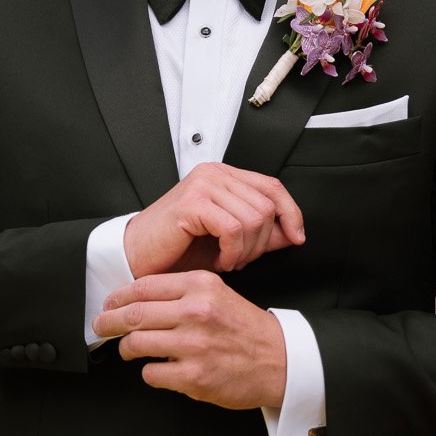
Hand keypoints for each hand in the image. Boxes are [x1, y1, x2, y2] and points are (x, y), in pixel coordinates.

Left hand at [91, 272, 286, 411]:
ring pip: (136, 344)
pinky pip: (152, 373)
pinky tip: (160, 369)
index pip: (144, 286)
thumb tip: (138, 299)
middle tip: (101, 325)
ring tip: (129, 350)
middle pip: (133, 314)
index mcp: (201, 286)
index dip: (118, 297)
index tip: (109, 304)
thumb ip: (183, 293)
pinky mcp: (194, 376)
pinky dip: (150, 372)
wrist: (281, 361)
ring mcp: (194, 345)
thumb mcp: (219, 295)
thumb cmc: (248, 330)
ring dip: (126, 349)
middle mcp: (196, 312)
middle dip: (109, 321)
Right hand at [122, 161, 304, 278]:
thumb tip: (293, 232)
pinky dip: (232, 251)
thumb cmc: (177, 249)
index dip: (291, 212)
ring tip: (230, 261)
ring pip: (253, 218)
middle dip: (263, 242)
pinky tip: (221, 261)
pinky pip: (233, 228)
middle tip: (242, 259)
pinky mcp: (192, 202)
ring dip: (247, 250)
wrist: (138, 257)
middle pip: (267, 205)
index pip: (272, 186)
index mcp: (223, 176)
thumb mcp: (229, 241)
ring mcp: (202, 185)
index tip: (297, 237)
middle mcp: (214, 173)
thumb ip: (261, 234)